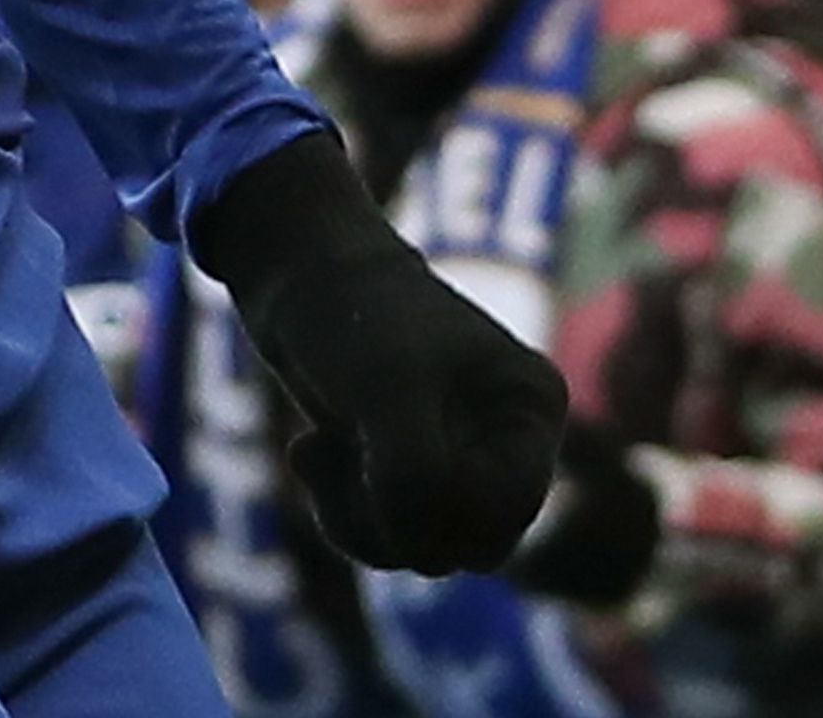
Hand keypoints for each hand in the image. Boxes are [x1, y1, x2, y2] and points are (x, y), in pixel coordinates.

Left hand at [193, 130, 568, 571]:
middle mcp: (507, 437)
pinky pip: (388, 531)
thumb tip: (428, 556)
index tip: (374, 467)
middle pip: (471, 545)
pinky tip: (309, 450)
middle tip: (341, 463)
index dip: (438, 511)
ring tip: (314, 453)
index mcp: (530, 406)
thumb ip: (417, 476)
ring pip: (425, 548)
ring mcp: (460, 454)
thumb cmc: (349, 312)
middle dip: (396, 524)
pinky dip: (341, 506)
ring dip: (359, 517)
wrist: (292, 266)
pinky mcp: (408, 466)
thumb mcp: (386, 388)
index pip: (506, 513)